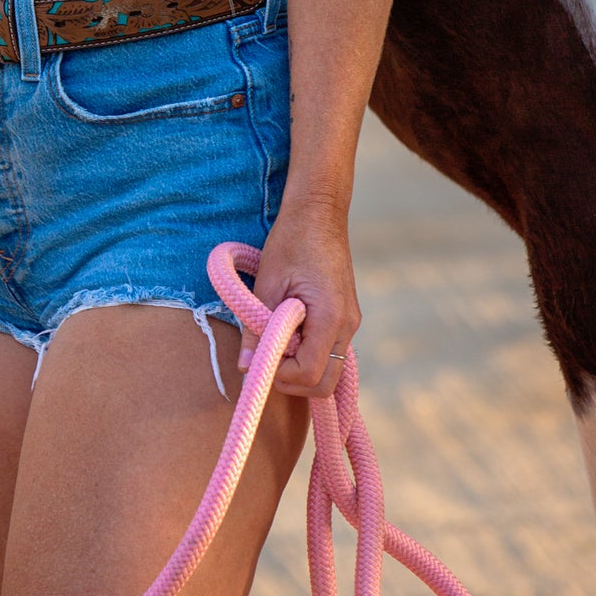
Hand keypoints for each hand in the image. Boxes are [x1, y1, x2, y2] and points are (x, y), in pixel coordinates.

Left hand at [239, 197, 359, 399]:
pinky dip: (308, 353)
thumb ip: (257, 328)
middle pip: (325, 383)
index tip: (260, 357)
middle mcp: (347, 325)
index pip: (310, 373)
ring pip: (329, 370)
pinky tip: (289, 332)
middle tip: (266, 358)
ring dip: (299, 367)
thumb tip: (245, 366)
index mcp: (331, 317)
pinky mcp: (345, 317)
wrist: (318, 212)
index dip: (281, 375)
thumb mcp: (267, 284)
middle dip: (292, 381)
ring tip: (276, 340)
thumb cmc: (291, 241)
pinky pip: (329, 351)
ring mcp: (350, 322)